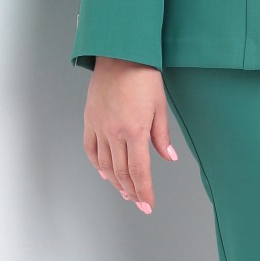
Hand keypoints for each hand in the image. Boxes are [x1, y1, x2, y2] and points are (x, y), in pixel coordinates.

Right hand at [84, 59, 178, 213]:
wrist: (119, 55)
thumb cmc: (143, 77)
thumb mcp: (160, 107)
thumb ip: (162, 136)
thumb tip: (169, 158)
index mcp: (135, 131)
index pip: (139, 171)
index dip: (144, 191)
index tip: (148, 205)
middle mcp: (115, 133)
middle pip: (122, 172)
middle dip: (132, 191)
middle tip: (139, 203)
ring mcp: (100, 127)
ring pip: (106, 164)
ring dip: (116, 182)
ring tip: (125, 192)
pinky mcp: (90, 120)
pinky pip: (91, 149)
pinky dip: (98, 165)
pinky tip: (105, 173)